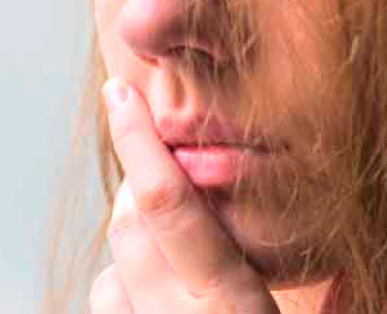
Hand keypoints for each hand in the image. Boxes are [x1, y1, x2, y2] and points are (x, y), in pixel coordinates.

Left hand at [90, 77, 279, 313]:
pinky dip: (123, 286)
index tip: (119, 93)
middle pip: (129, 225)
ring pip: (110, 267)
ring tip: (176, 254)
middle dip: (137, 188)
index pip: (166, 202)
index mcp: (230, 302)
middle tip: (165, 173)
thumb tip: (214, 181)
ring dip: (133, 244)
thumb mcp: (278, 305)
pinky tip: (158, 297)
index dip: (137, 141)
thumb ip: (254, 251)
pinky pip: (107, 300)